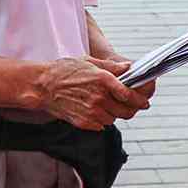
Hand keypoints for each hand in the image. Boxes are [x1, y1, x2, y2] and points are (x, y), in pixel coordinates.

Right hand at [35, 55, 152, 128]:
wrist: (42, 86)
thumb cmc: (64, 70)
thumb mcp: (89, 62)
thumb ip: (111, 67)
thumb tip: (129, 68)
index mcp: (103, 80)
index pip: (129, 95)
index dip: (140, 100)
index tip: (145, 103)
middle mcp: (99, 97)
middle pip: (125, 111)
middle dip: (131, 110)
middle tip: (132, 107)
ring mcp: (91, 112)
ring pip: (113, 119)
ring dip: (114, 114)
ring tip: (108, 105)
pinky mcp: (84, 123)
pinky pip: (101, 125)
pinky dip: (102, 120)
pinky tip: (96, 111)